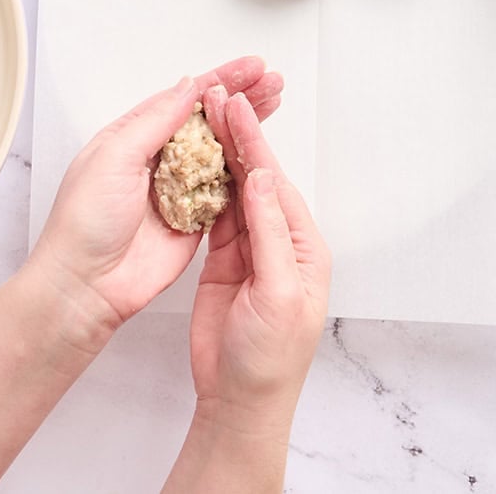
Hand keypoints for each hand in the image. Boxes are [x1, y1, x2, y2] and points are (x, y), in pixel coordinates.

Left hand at [28, 57, 283, 337]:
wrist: (87, 284)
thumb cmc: (83, 222)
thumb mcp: (114, 158)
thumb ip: (154, 122)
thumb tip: (186, 88)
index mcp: (131, 136)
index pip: (182, 98)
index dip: (219, 80)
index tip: (250, 68)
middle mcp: (156, 158)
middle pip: (207, 120)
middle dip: (241, 98)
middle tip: (272, 82)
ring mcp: (176, 188)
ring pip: (220, 151)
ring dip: (247, 129)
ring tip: (274, 104)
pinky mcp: (193, 219)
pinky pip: (225, 191)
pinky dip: (245, 172)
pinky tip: (263, 153)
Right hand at [189, 87, 330, 427]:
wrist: (240, 399)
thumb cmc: (268, 358)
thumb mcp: (278, 294)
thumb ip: (269, 234)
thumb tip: (262, 178)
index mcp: (301, 245)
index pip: (273, 181)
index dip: (251, 142)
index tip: (233, 106)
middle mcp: (279, 241)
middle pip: (255, 177)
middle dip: (235, 136)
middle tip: (214, 96)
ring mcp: (250, 250)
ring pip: (234, 190)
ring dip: (219, 154)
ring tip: (202, 117)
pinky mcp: (225, 262)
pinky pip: (215, 214)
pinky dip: (204, 186)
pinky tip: (194, 163)